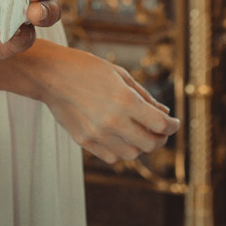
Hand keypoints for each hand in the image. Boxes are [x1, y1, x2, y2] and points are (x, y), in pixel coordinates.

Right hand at [27, 42, 177, 164]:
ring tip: (140, 133)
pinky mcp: (84, 141)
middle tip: (161, 131)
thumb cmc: (87, 68)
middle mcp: (112, 121)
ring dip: (141, 146)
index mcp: (124, 100)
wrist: (50, 75)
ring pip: (132, 154)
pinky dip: (122, 150)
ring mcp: (97, 134)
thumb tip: (164, 114)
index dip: (172, 126)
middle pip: (149, 144)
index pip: (159, 124)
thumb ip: (144, 96)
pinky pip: (112, 156)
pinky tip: (121, 137)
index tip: (175, 123)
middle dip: (161, 138)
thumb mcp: (120, 75)